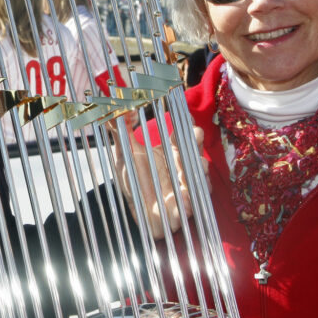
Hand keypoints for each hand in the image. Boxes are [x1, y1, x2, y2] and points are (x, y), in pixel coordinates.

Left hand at [107, 114, 205, 239]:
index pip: (185, 133)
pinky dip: (188, 202)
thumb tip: (117, 108)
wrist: (132, 208)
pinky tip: (183, 197)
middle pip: (196, 151)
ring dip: (198, 171)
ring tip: (190, 168)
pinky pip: (191, 205)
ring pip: (200, 177)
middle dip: (197, 142)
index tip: (187, 117)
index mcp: (172, 151)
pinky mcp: (183, 208)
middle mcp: (184, 167)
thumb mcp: (124, 153)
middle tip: (195, 134)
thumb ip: (120, 131)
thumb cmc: (133, 178)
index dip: (188, 124)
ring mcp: (187, 187)